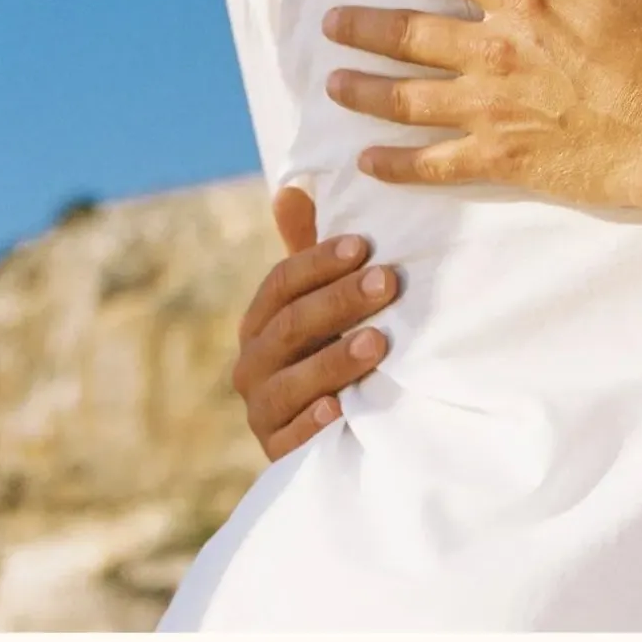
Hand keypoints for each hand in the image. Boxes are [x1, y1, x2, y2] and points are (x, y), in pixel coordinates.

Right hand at [232, 186, 399, 460]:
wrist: (331, 437)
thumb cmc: (331, 351)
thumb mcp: (324, 303)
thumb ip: (309, 254)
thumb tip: (292, 188)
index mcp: (262, 321)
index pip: (281, 283)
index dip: (319, 262)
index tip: (363, 244)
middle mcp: (253, 362)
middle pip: (290, 326)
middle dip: (339, 301)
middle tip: (387, 282)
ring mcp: (263, 409)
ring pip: (290, 381)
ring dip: (333, 361)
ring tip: (378, 343)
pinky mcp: (278, 453)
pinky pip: (291, 439)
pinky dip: (314, 423)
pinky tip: (340, 409)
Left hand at [322, 0, 641, 211]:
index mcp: (528, 3)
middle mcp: (496, 53)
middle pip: (410, 34)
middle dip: (363, 26)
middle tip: (330, 22)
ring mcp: (493, 110)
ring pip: (408, 98)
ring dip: (364, 90)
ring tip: (332, 83)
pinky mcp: (503, 159)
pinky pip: (434, 163)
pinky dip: (396, 164)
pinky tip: (366, 161)